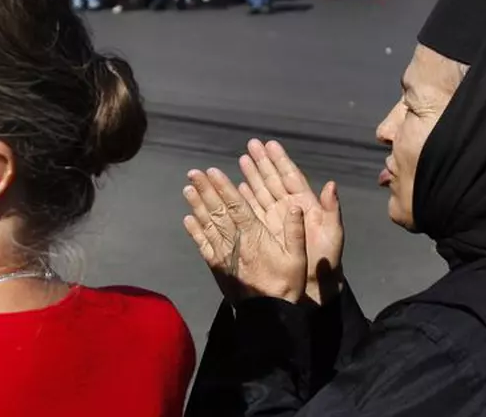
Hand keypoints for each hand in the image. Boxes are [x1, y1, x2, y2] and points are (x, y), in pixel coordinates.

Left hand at [182, 168, 305, 303]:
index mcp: (255, 235)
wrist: (267, 314)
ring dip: (197, 206)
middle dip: (205, 190)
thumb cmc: (286, 284)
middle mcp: (235, 241)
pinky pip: (203, 245)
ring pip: (208, 225)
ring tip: (187, 189)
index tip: (213, 171)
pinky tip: (188, 219)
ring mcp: (223, 254)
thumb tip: (296, 205)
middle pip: (218, 211)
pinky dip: (195, 231)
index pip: (237, 205)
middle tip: (193, 173)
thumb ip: (295, 231)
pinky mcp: (217, 266)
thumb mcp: (298, 258)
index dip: (224, 187)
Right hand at [239, 139, 343, 304]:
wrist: (314, 284)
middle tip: (251, 144)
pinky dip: (245, 198)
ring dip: (251, 176)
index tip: (270, 144)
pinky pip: (253, 211)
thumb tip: (331, 184)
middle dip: (262, 162)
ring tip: (241, 159)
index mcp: (305, 204)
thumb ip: (332, 209)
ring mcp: (275, 219)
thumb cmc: (327, 258)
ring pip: (261, 192)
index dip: (280, 160)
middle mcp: (288, 208)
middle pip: (272, 180)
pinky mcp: (265, 231)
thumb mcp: (333, 233)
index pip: (290, 177)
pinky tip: (237, 187)